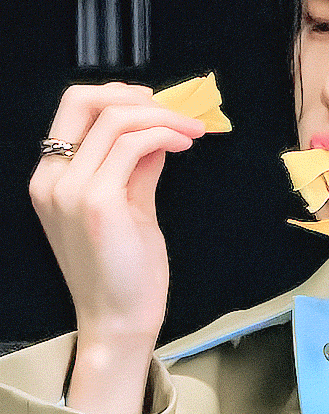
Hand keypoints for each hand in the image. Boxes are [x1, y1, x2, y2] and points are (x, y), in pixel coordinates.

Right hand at [28, 82, 205, 413]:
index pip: (72, 107)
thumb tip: (157, 127)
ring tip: (191, 131)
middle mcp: (51, 180)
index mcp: (51, 178)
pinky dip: (165, 134)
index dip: (117, 94)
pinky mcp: (97, 203)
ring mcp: (70, 191)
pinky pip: (133, 144)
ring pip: (115, 118)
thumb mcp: (127, 203)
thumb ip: (136, 163)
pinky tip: (184, 145)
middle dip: (136, 95)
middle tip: (175, 111)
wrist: (119, 319)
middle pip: (83, 99)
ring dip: (163, 116)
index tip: (156, 104)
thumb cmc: (124, 267)